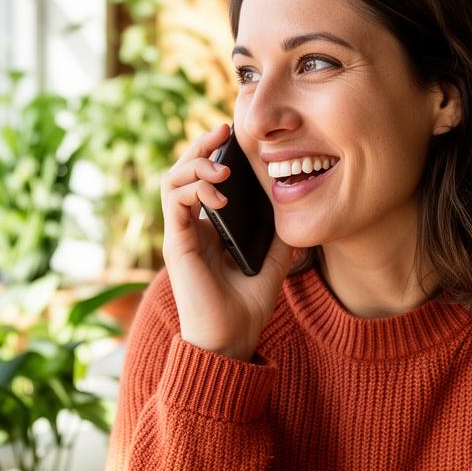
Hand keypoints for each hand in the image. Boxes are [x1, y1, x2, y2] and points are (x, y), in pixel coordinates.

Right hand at [160, 122, 294, 360]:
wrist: (231, 341)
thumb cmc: (247, 307)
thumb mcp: (274, 262)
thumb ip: (281, 236)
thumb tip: (299, 210)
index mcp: (209, 227)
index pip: (203, 177)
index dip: (214, 151)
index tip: (234, 134)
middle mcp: (191, 226)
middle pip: (184, 170)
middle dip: (201, 144)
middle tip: (224, 129)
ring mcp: (181, 233)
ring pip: (172, 179)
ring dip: (196, 163)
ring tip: (224, 166)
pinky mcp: (176, 243)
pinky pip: (174, 200)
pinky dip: (195, 188)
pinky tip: (219, 195)